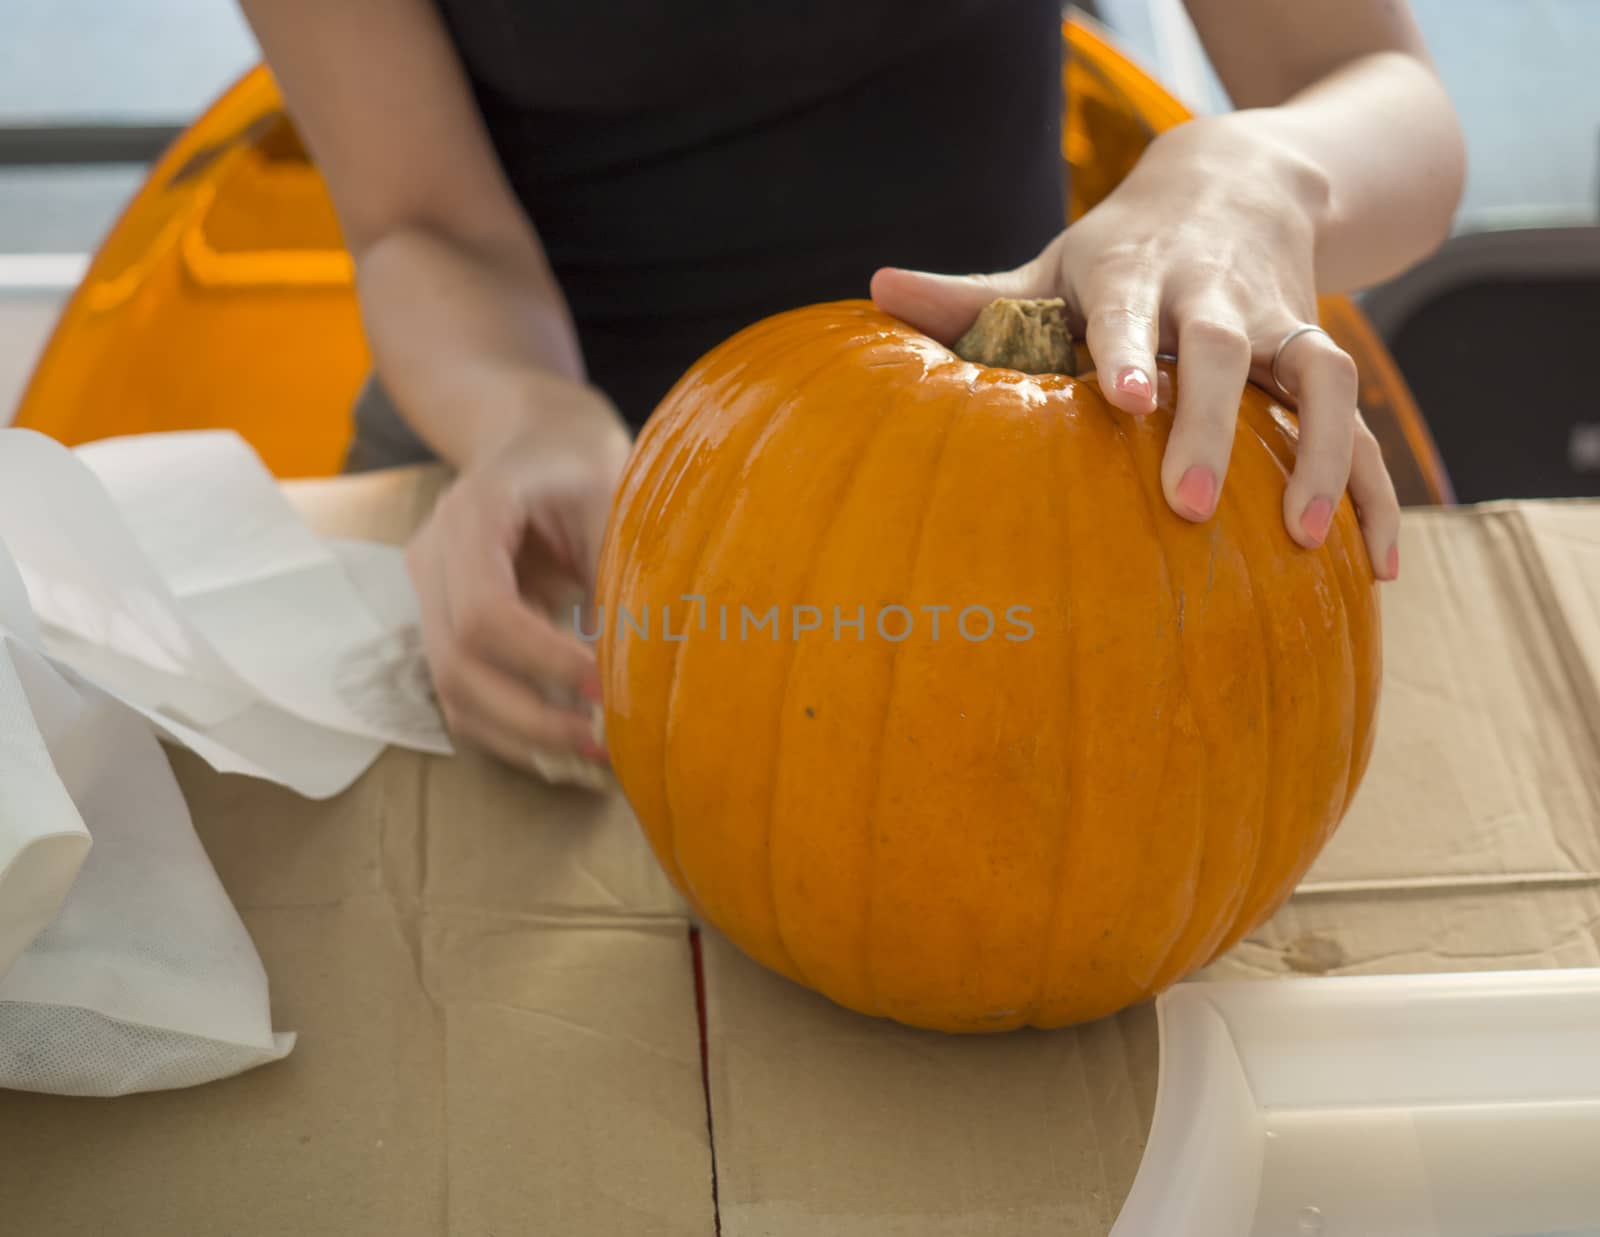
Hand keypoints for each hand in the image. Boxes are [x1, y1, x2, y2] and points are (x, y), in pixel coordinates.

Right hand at [406, 381, 630, 771]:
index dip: (543, 659)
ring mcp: (427, 597)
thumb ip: (618, 570)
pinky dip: (511, 729)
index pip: (484, 610)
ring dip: (521, 736)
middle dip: (531, 717)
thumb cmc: (578, 461)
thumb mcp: (612, 495)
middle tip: (604, 744)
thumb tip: (643, 661)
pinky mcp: (441, 628)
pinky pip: (463, 696)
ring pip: (452, 693)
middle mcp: (431, 559)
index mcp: (471, 514)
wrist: (532, 438)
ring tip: (593, 754)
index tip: (605, 687)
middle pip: (455, 665)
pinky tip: (566, 742)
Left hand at [871, 113, 1400, 581]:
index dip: (1130, 351)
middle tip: (1191, 503)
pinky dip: (1377, 490)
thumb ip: (975, 296)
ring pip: (1323, 377)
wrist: (1239, 180)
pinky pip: (1368, 423)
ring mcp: (1282, 323)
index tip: (1125, 400)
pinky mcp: (1324, 354)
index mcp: (1135, 273)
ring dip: (1323, 455)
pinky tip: (1374, 567)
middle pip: (1226, 347)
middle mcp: (1215, 295)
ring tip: (1306, 540)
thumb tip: (877, 289)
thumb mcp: (1052, 262)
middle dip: (1215, 420)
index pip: (1130, 309)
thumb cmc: (1120, 249)